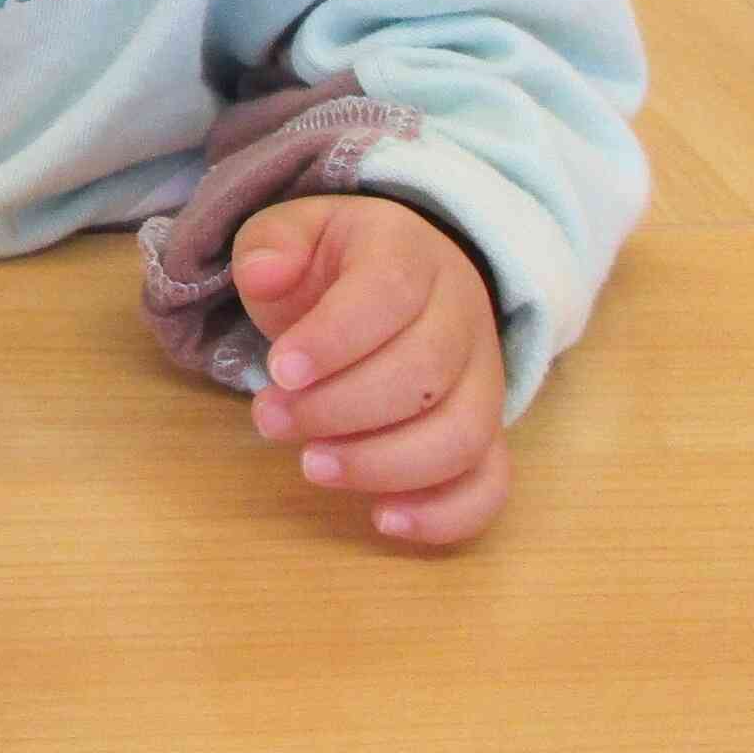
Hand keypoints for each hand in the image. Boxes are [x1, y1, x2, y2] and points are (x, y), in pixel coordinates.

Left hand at [234, 195, 507, 546]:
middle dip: (339, 408)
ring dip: (383, 464)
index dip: (334, 338)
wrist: (396, 279)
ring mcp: (483, 379)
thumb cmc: (334, 265)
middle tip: (270, 419)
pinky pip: (491, 483)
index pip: (388, 291)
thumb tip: (263, 274)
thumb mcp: (294, 232)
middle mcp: (462, 314)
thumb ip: (272, 245)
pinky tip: (382, 519)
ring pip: (463, 434)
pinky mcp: (486, 434)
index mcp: (409, 253)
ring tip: (311, 466)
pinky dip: (446, 513)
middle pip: (426, 372)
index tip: (278, 371)